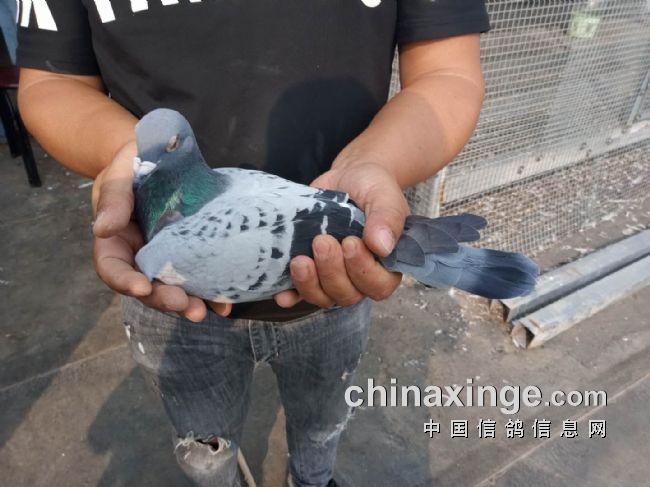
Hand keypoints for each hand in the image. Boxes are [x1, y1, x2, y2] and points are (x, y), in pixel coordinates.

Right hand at [92, 141, 231, 320]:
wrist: (156, 157)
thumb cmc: (130, 165)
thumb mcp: (117, 177)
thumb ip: (113, 201)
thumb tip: (103, 229)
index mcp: (115, 243)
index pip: (113, 269)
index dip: (126, 282)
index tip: (143, 288)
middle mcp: (140, 257)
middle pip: (148, 287)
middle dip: (167, 299)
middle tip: (189, 307)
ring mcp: (166, 258)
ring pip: (175, 288)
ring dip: (193, 302)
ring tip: (213, 310)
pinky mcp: (191, 254)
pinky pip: (199, 276)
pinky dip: (212, 291)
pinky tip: (227, 303)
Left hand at [274, 162, 406, 308]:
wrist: (347, 177)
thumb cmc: (371, 188)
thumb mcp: (384, 196)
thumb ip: (387, 218)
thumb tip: (382, 247)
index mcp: (385, 264)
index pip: (378, 285)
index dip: (363, 271)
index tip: (350, 243)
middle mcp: (360, 277)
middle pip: (348, 294)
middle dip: (332, 272)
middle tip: (321, 241)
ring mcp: (334, 276)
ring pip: (323, 296)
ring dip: (310, 283)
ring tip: (299, 260)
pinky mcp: (311, 271)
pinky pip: (300, 293)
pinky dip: (291, 295)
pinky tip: (281, 294)